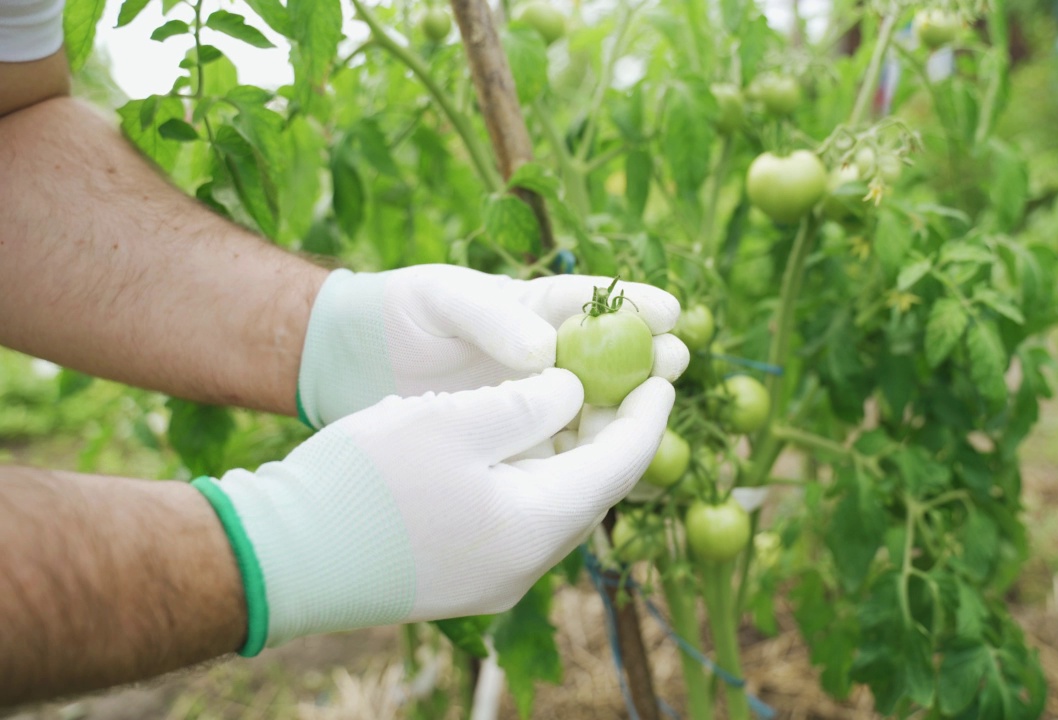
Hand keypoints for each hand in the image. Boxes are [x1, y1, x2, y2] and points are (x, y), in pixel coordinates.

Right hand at [194, 369, 674, 653]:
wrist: (280, 555)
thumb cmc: (368, 479)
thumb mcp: (456, 419)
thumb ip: (530, 403)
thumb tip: (574, 393)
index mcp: (537, 526)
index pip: (620, 466)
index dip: (648, 417)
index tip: (665, 375)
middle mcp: (525, 564)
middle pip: (592, 490)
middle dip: (613, 434)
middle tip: (628, 383)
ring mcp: (491, 578)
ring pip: (555, 505)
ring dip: (572, 454)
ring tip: (578, 402)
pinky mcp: (460, 577)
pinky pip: (520, 518)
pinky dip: (534, 475)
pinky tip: (522, 440)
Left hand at [296, 266, 688, 427]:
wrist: (348, 364)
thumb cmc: (399, 314)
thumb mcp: (441, 300)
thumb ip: (493, 318)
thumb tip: (545, 353)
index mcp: (535, 309)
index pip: (596, 303)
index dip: (637, 305)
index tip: (670, 313)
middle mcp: (547, 357)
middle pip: (613, 357)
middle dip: (649, 356)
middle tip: (673, 360)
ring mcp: (534, 403)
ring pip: (596, 407)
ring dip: (628, 407)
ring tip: (653, 404)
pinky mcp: (516, 444)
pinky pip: (563, 450)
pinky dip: (588, 452)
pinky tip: (607, 456)